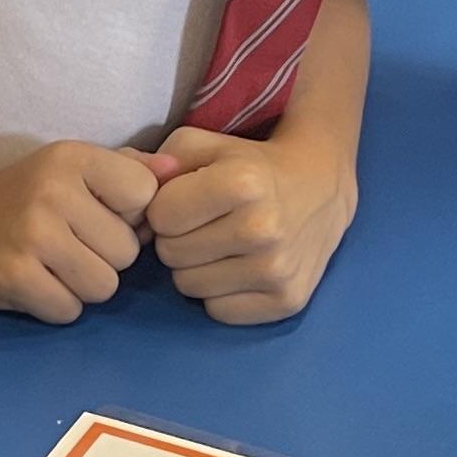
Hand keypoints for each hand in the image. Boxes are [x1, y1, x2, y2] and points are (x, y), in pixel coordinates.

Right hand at [0, 142, 170, 320]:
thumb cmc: (15, 197)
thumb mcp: (68, 169)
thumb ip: (126, 168)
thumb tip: (180, 168)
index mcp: (74, 157)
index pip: (145, 196)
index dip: (129, 217)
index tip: (97, 216)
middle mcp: (54, 191)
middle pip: (127, 252)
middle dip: (105, 259)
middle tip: (67, 246)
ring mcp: (34, 235)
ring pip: (104, 286)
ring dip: (82, 287)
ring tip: (52, 267)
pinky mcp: (15, 276)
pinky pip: (70, 309)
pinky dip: (56, 305)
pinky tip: (33, 284)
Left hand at [146, 125, 356, 324]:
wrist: (321, 186)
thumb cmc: (251, 164)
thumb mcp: (205, 145)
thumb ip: (159, 161)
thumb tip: (135, 192)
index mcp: (241, 184)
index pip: (160, 218)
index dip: (166, 208)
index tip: (187, 201)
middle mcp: (262, 230)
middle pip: (171, 255)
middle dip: (178, 238)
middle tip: (206, 224)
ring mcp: (277, 271)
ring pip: (189, 287)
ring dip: (196, 268)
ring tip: (222, 244)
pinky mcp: (287, 301)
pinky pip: (218, 311)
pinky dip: (221, 293)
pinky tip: (240, 267)